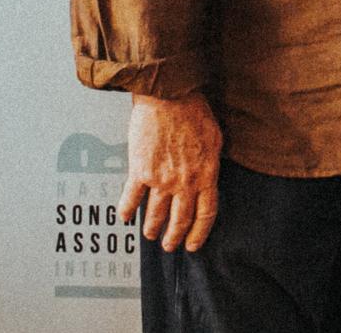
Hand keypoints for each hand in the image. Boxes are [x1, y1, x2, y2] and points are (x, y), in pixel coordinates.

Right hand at [119, 91, 222, 252]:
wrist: (169, 95)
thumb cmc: (193, 110)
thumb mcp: (215, 138)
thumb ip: (211, 161)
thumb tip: (210, 174)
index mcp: (206, 175)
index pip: (206, 214)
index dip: (199, 233)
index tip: (193, 244)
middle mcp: (185, 182)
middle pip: (181, 219)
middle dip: (175, 237)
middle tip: (170, 245)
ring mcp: (162, 179)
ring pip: (156, 214)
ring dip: (153, 228)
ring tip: (150, 235)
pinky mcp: (140, 171)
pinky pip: (132, 198)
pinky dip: (127, 209)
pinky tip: (125, 216)